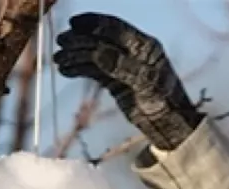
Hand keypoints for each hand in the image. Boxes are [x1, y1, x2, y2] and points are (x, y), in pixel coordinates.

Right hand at [54, 13, 201, 150]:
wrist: (169, 125)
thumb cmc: (165, 102)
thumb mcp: (146, 83)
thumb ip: (122, 66)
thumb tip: (97, 52)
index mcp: (144, 46)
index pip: (115, 28)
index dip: (94, 23)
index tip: (73, 24)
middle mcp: (132, 52)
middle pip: (101, 40)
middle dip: (79, 40)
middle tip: (61, 43)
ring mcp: (122, 66)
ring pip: (94, 55)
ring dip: (76, 56)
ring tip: (59, 60)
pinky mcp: (115, 81)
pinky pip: (94, 71)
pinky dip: (79, 69)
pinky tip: (66, 70)